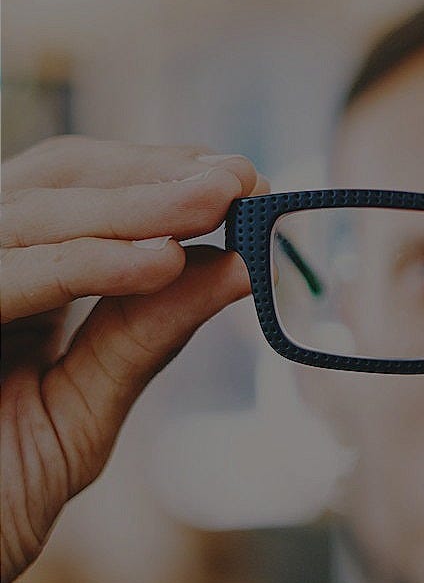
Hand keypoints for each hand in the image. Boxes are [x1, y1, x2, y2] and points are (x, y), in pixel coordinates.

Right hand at [0, 136, 266, 582]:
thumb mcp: (81, 408)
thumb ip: (144, 335)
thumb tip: (239, 265)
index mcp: (8, 280)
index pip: (75, 192)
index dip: (155, 174)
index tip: (241, 177)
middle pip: (51, 180)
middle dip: (151, 175)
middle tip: (241, 177)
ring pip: (29, 214)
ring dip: (133, 205)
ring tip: (219, 203)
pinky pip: (3, 280)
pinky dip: (83, 266)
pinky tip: (160, 263)